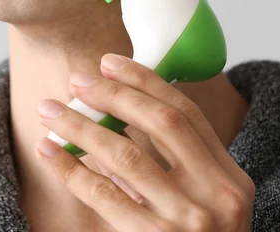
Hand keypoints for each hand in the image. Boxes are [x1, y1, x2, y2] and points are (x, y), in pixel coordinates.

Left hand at [35, 53, 254, 231]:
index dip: (145, 82)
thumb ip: (167, 162)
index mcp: (228, 176)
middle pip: (161, 123)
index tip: (109, 63)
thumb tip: (113, 114)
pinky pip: (104, 194)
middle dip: (114, 95)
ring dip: (81, 127)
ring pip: (125, 155)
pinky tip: (50, 151)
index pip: (185, 113)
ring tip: (50, 111)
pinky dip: (71, 168)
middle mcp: (216, 194)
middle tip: (76, 82)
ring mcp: (188, 219)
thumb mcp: (199, 198)